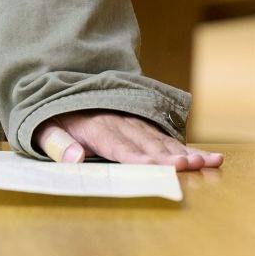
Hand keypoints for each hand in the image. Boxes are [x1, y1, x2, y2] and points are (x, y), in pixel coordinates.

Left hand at [33, 109, 222, 169]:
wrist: (63, 89)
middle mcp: (120, 122)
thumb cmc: (54, 117)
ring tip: (207, 162)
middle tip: (191, 166)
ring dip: (185, 151)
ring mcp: (134, 122)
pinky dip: (189, 147)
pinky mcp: (144, 125)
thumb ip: (57, 143)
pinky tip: (210, 157)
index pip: (119, 145)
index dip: (139, 157)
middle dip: (170, 155)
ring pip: (162, 140)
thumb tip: (75, 158)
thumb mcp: (44, 128)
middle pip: (148, 143)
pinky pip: (168, 137)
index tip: (157, 166)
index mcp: (95, 127)